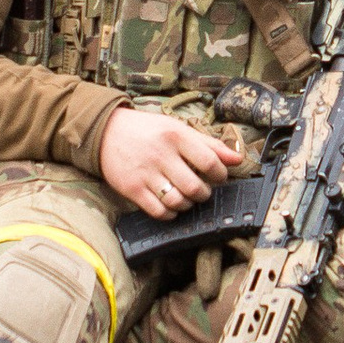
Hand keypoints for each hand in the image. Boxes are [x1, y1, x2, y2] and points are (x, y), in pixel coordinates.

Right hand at [98, 107, 243, 218]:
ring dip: (188, 205)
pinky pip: (158, 211)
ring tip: (186, 198)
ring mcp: (145, 173)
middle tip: (201, 190)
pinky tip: (171, 206)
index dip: (220, 175)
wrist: (105, 131)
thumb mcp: (177, 128)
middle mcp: (161, 154)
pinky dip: (170, 214)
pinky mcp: (131, 189)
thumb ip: (208, 144)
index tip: (219, 177)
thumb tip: (238, 159)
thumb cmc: (147, 130)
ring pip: (178, 202)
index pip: (209, 162)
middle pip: (195, 187)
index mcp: (175, 136)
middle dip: (204, 194)